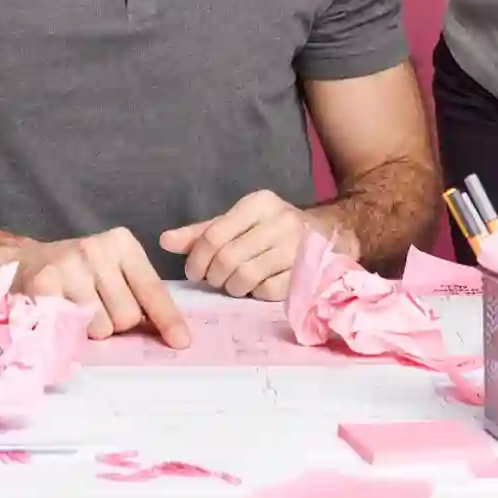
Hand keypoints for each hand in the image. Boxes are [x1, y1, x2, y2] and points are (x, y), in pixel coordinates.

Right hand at [0, 228, 190, 347]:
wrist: (23, 263)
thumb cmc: (78, 273)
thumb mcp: (113, 272)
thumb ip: (140, 296)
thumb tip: (174, 336)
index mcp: (121, 244)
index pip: (152, 289)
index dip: (167, 319)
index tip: (181, 342)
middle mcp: (97, 249)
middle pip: (128, 316)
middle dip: (117, 324)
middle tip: (99, 309)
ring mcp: (69, 266)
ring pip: (101, 327)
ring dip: (92, 329)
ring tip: (78, 310)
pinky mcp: (44, 285)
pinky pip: (72, 329)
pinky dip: (69, 331)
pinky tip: (62, 315)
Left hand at [159, 190, 358, 300]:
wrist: (332, 232)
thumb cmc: (274, 228)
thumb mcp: (240, 221)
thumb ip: (202, 232)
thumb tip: (165, 241)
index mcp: (259, 203)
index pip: (213, 235)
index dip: (196, 259)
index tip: (194, 271)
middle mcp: (279, 221)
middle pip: (227, 259)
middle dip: (213, 276)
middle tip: (213, 280)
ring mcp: (296, 248)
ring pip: (245, 277)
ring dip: (232, 287)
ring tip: (233, 284)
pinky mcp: (306, 272)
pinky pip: (267, 291)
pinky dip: (255, 294)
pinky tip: (256, 287)